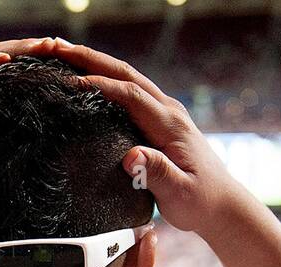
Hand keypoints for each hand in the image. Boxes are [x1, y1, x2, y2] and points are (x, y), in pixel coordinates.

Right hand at [51, 41, 254, 238]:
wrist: (222, 203)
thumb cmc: (200, 201)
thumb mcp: (179, 193)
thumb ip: (157, 172)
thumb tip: (130, 156)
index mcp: (171, 125)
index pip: (132, 96)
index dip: (102, 86)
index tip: (71, 81)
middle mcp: (169, 111)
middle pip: (127, 74)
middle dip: (92, 59)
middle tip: (58, 48)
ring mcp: (165, 112)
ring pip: (127, 78)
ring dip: (97, 63)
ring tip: (65, 54)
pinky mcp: (159, 120)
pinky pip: (129, 91)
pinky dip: (106, 78)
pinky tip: (87, 77)